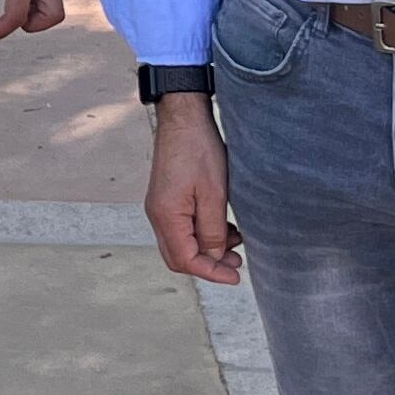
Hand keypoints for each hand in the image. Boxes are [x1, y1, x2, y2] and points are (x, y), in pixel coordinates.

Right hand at [145, 93, 240, 283]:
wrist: (183, 118)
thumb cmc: (198, 150)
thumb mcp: (214, 194)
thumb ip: (212, 230)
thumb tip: (212, 257)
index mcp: (166, 216)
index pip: (186, 260)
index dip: (212, 272)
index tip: (236, 276)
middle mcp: (157, 215)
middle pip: (178, 257)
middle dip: (208, 264)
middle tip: (237, 265)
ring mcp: (160, 206)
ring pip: (181, 242)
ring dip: (207, 249)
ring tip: (236, 243)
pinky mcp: (167, 198)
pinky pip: (182, 227)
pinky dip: (202, 234)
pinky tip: (224, 227)